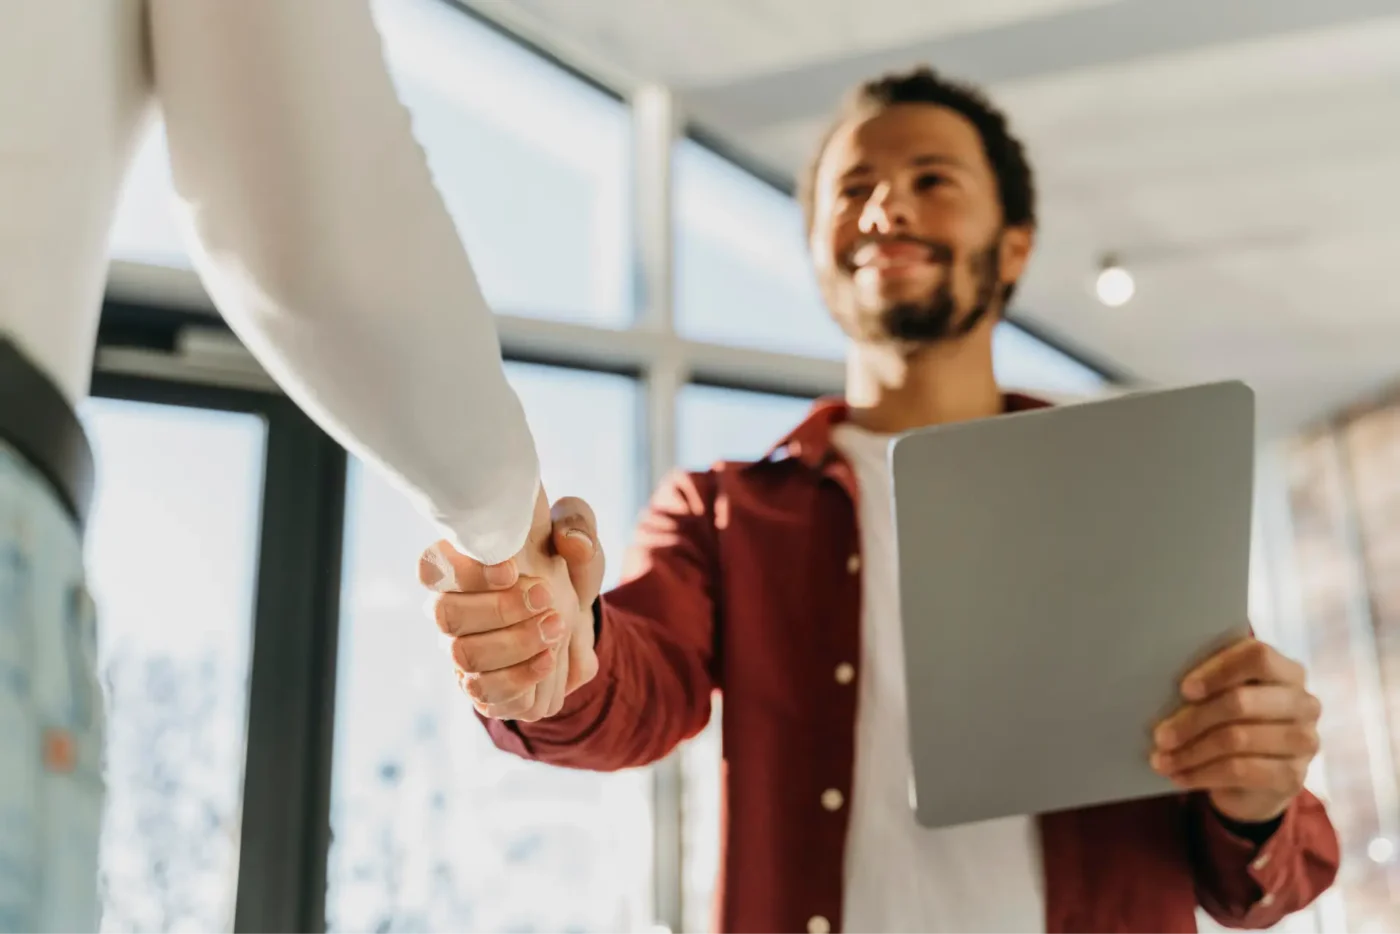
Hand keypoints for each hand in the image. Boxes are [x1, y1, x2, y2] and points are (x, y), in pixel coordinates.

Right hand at [418, 486, 605, 721]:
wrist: (578, 625)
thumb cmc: (564, 572)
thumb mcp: (577, 539)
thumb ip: (577, 525)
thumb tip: (574, 544)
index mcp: (461, 566)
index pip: (432, 567)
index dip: (464, 571)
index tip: (511, 570)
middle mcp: (451, 609)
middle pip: (444, 614)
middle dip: (499, 609)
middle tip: (547, 598)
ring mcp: (462, 651)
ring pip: (464, 656)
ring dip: (515, 643)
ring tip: (556, 627)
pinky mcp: (481, 687)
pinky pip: (484, 693)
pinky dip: (519, 678)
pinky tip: (549, 660)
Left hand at [1151, 638, 1321, 823]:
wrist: (1258, 780)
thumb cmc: (1234, 723)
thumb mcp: (1223, 698)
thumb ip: (1208, 685)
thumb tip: (1161, 684)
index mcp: (1287, 672)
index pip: (1257, 657)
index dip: (1218, 670)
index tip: (1184, 689)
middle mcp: (1304, 703)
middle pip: (1241, 702)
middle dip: (1192, 719)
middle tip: (1159, 735)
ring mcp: (1304, 741)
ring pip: (1237, 739)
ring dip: (1191, 751)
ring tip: (1161, 760)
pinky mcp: (1294, 776)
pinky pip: (1240, 771)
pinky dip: (1202, 774)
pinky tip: (1180, 776)